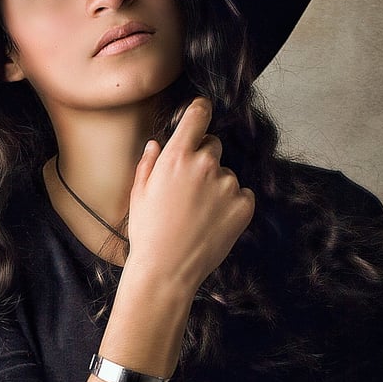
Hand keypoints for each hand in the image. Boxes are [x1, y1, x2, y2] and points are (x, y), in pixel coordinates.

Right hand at [127, 97, 254, 293]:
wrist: (166, 270)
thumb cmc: (148, 233)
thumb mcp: (139, 194)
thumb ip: (149, 163)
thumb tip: (158, 145)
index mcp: (177, 156)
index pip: (198, 115)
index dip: (200, 111)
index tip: (202, 112)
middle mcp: (205, 165)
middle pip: (213, 146)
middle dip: (203, 160)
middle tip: (189, 190)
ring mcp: (228, 185)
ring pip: (227, 175)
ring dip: (217, 187)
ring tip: (199, 215)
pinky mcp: (244, 205)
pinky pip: (242, 195)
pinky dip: (232, 205)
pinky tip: (213, 222)